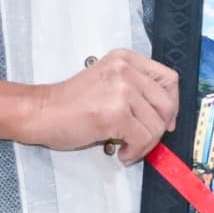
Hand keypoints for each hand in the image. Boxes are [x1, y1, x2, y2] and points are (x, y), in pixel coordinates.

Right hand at [34, 50, 177, 160]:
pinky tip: (122, 152)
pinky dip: (136, 151)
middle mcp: (126, 69)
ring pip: (156, 124)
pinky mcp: (116, 112)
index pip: (168, 78)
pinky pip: (143, 138)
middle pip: (167, 103)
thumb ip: (134, 88)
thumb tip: (166, 116)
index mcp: (125, 59)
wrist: (41, 113)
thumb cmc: (69, 103)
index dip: (172, 103)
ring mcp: (122, 90)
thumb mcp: (107, 81)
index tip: (165, 120)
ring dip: (146, 144)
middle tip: (146, 139)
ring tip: (128, 147)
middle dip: (161, 127)